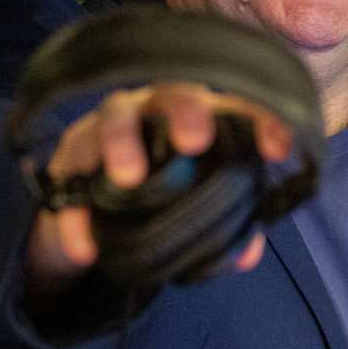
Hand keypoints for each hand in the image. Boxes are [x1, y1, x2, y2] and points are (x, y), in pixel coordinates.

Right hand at [26, 83, 293, 287]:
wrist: (94, 212)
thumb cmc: (160, 195)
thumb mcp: (195, 210)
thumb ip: (226, 228)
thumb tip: (247, 254)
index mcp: (199, 119)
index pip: (235, 109)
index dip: (260, 121)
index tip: (278, 149)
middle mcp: (155, 112)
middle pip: (172, 94)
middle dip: (186, 113)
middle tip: (195, 142)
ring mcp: (108, 129)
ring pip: (114, 117)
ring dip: (121, 142)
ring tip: (129, 179)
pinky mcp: (69, 161)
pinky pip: (69, 181)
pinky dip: (75, 218)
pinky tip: (87, 249)